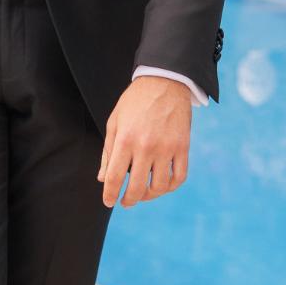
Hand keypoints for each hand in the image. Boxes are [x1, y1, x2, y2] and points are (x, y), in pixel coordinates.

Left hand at [98, 76, 191, 208]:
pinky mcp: (183, 147)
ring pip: (159, 186)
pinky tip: (162, 186)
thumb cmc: (134, 102)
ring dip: (149, 196)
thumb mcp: (114, 122)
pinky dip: (171, 187)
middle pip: (136, 187)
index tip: (109, 202)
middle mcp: (146, 147)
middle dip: (128, 200)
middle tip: (125, 202)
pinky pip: (179, 176)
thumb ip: (107, 151)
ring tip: (143, 195)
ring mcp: (166, 148)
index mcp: (125, 140)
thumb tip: (102, 178)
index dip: (109, 194)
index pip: (114, 177)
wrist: (165, 82)